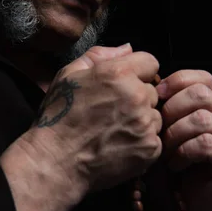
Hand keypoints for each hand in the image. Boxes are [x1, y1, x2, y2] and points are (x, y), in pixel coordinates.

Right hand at [22, 43, 161, 195]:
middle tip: (114, 113)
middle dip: (138, 98)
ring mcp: (145, 124)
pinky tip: (120, 146)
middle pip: (153, 91)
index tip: (124, 86)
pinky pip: (155, 139)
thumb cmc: (58, 118)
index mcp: (118, 73)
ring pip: (155, 116)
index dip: (137, 73)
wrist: (56, 161)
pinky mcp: (150, 149)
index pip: (150, 63)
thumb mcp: (68, 75)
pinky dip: (142, 143)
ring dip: (141, 121)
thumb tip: (127, 48)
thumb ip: (99, 55)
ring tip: (115, 131)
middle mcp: (137, 96)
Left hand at [157, 70, 211, 210]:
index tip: (155, 96)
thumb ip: (156, 108)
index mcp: (206, 108)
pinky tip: (175, 165)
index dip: (177, 81)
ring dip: (175, 135)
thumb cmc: (159, 168)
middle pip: (202, 93)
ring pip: (203, 118)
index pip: (201, 78)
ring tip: (164, 154)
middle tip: (157, 133)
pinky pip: (206, 144)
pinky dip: (184, 153)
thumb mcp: (154, 132)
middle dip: (172, 110)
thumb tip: (146, 82)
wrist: (171, 207)